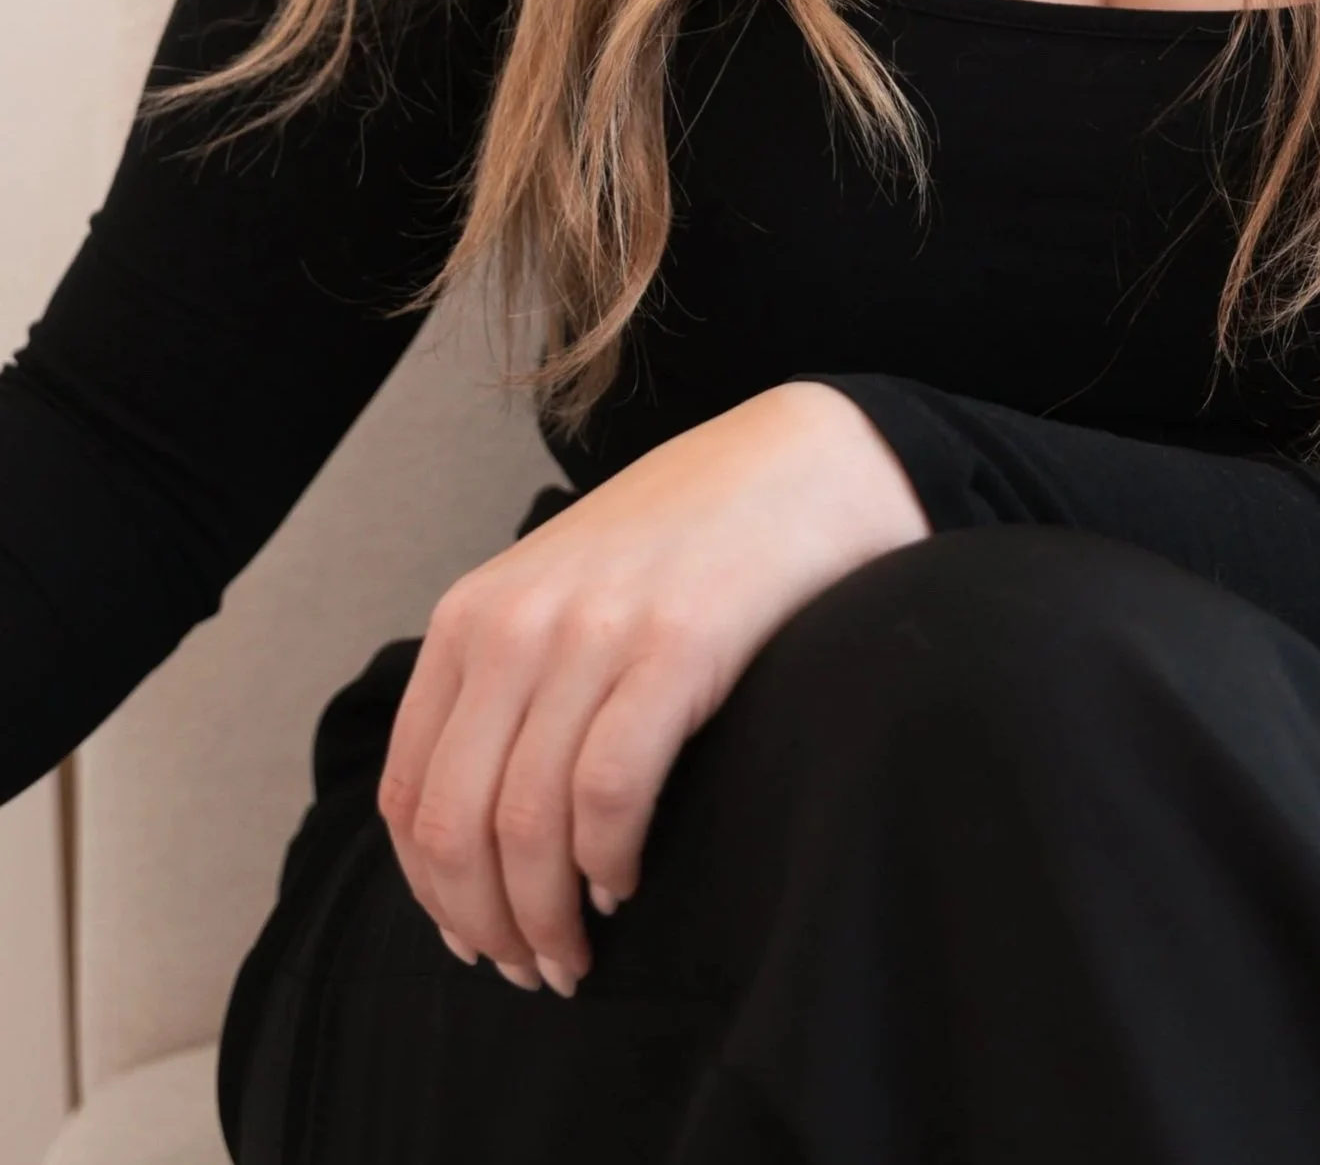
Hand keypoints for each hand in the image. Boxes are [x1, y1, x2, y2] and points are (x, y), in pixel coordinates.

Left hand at [377, 380, 928, 995]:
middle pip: (455, 825)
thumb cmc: (683, 543)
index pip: (407, 793)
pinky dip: (608, 861)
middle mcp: (515, 624)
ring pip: (526, 826)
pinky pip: (609, 792)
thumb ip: (507, 683)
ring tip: (577, 953)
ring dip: (544, 920)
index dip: (432, 893)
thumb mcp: (560, 591)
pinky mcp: (676, 647)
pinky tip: (627, 880)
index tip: (472, 942)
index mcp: (471, 616)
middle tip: (532, 971)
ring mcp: (593, 632)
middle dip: (485, 925)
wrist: (803, 458)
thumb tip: (473, 839)